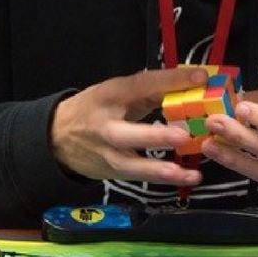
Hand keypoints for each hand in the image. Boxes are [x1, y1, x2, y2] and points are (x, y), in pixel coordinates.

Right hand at [51, 66, 206, 185]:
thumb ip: (151, 89)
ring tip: (186, 172)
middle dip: (155, 136)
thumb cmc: (96, 107)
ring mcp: (106, 153)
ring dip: (159, 169)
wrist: (57, 136)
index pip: (140, 85)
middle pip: (127, 133)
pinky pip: (137, 176)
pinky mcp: (111, 171)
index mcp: (109, 95)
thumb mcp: (118, 91)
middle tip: (183, 136)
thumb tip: (193, 81)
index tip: (200, 78)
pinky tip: (183, 177)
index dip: (170, 81)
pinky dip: (159, 178)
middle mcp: (105, 126)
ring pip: (131, 164)